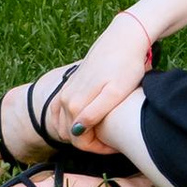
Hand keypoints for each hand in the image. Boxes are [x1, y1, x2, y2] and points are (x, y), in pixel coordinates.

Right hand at [46, 13, 151, 145]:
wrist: (124, 38)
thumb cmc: (126, 66)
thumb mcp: (115, 93)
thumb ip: (94, 113)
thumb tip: (77, 129)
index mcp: (75, 104)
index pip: (79, 141)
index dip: (97, 149)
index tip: (114, 146)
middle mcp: (65, 98)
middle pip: (70, 134)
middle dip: (89, 142)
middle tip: (110, 140)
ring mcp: (66, 90)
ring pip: (64, 124)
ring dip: (79, 133)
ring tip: (101, 132)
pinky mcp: (70, 83)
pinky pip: (60, 110)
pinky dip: (68, 121)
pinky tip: (84, 121)